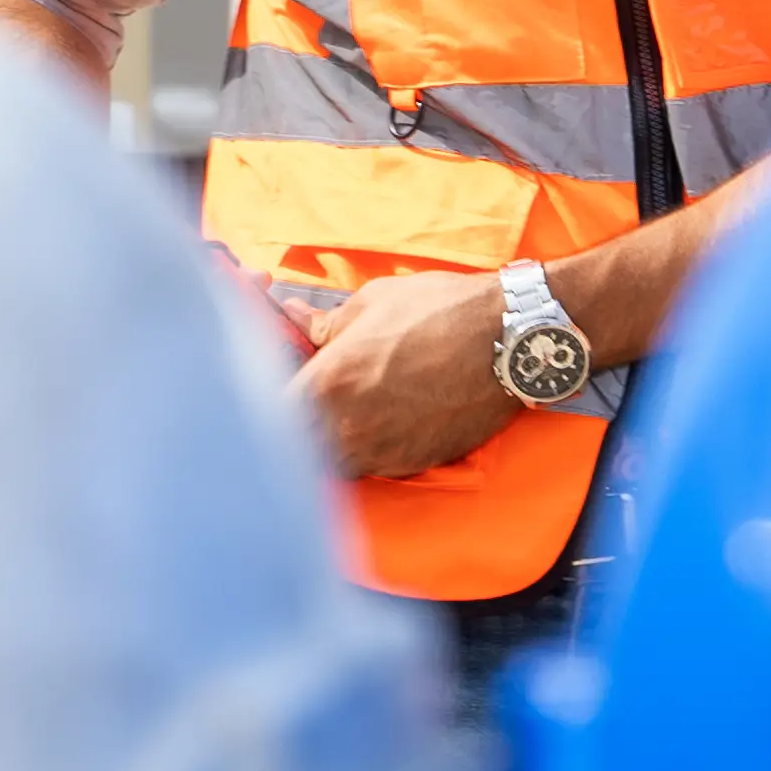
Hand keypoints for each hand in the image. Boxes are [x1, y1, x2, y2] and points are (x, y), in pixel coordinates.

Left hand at [290, 266, 521, 480]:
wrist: (509, 338)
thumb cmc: (439, 310)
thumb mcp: (373, 302)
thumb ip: (323, 323)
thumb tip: (291, 318)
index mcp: (327, 384)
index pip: (268, 416)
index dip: (262, 406)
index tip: (274, 390)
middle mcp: (348, 429)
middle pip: (295, 450)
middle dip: (292, 431)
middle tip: (306, 405)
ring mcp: (381, 453)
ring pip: (333, 465)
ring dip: (328, 445)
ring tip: (346, 415)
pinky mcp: (413, 465)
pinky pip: (374, 467)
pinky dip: (369, 451)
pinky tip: (383, 422)